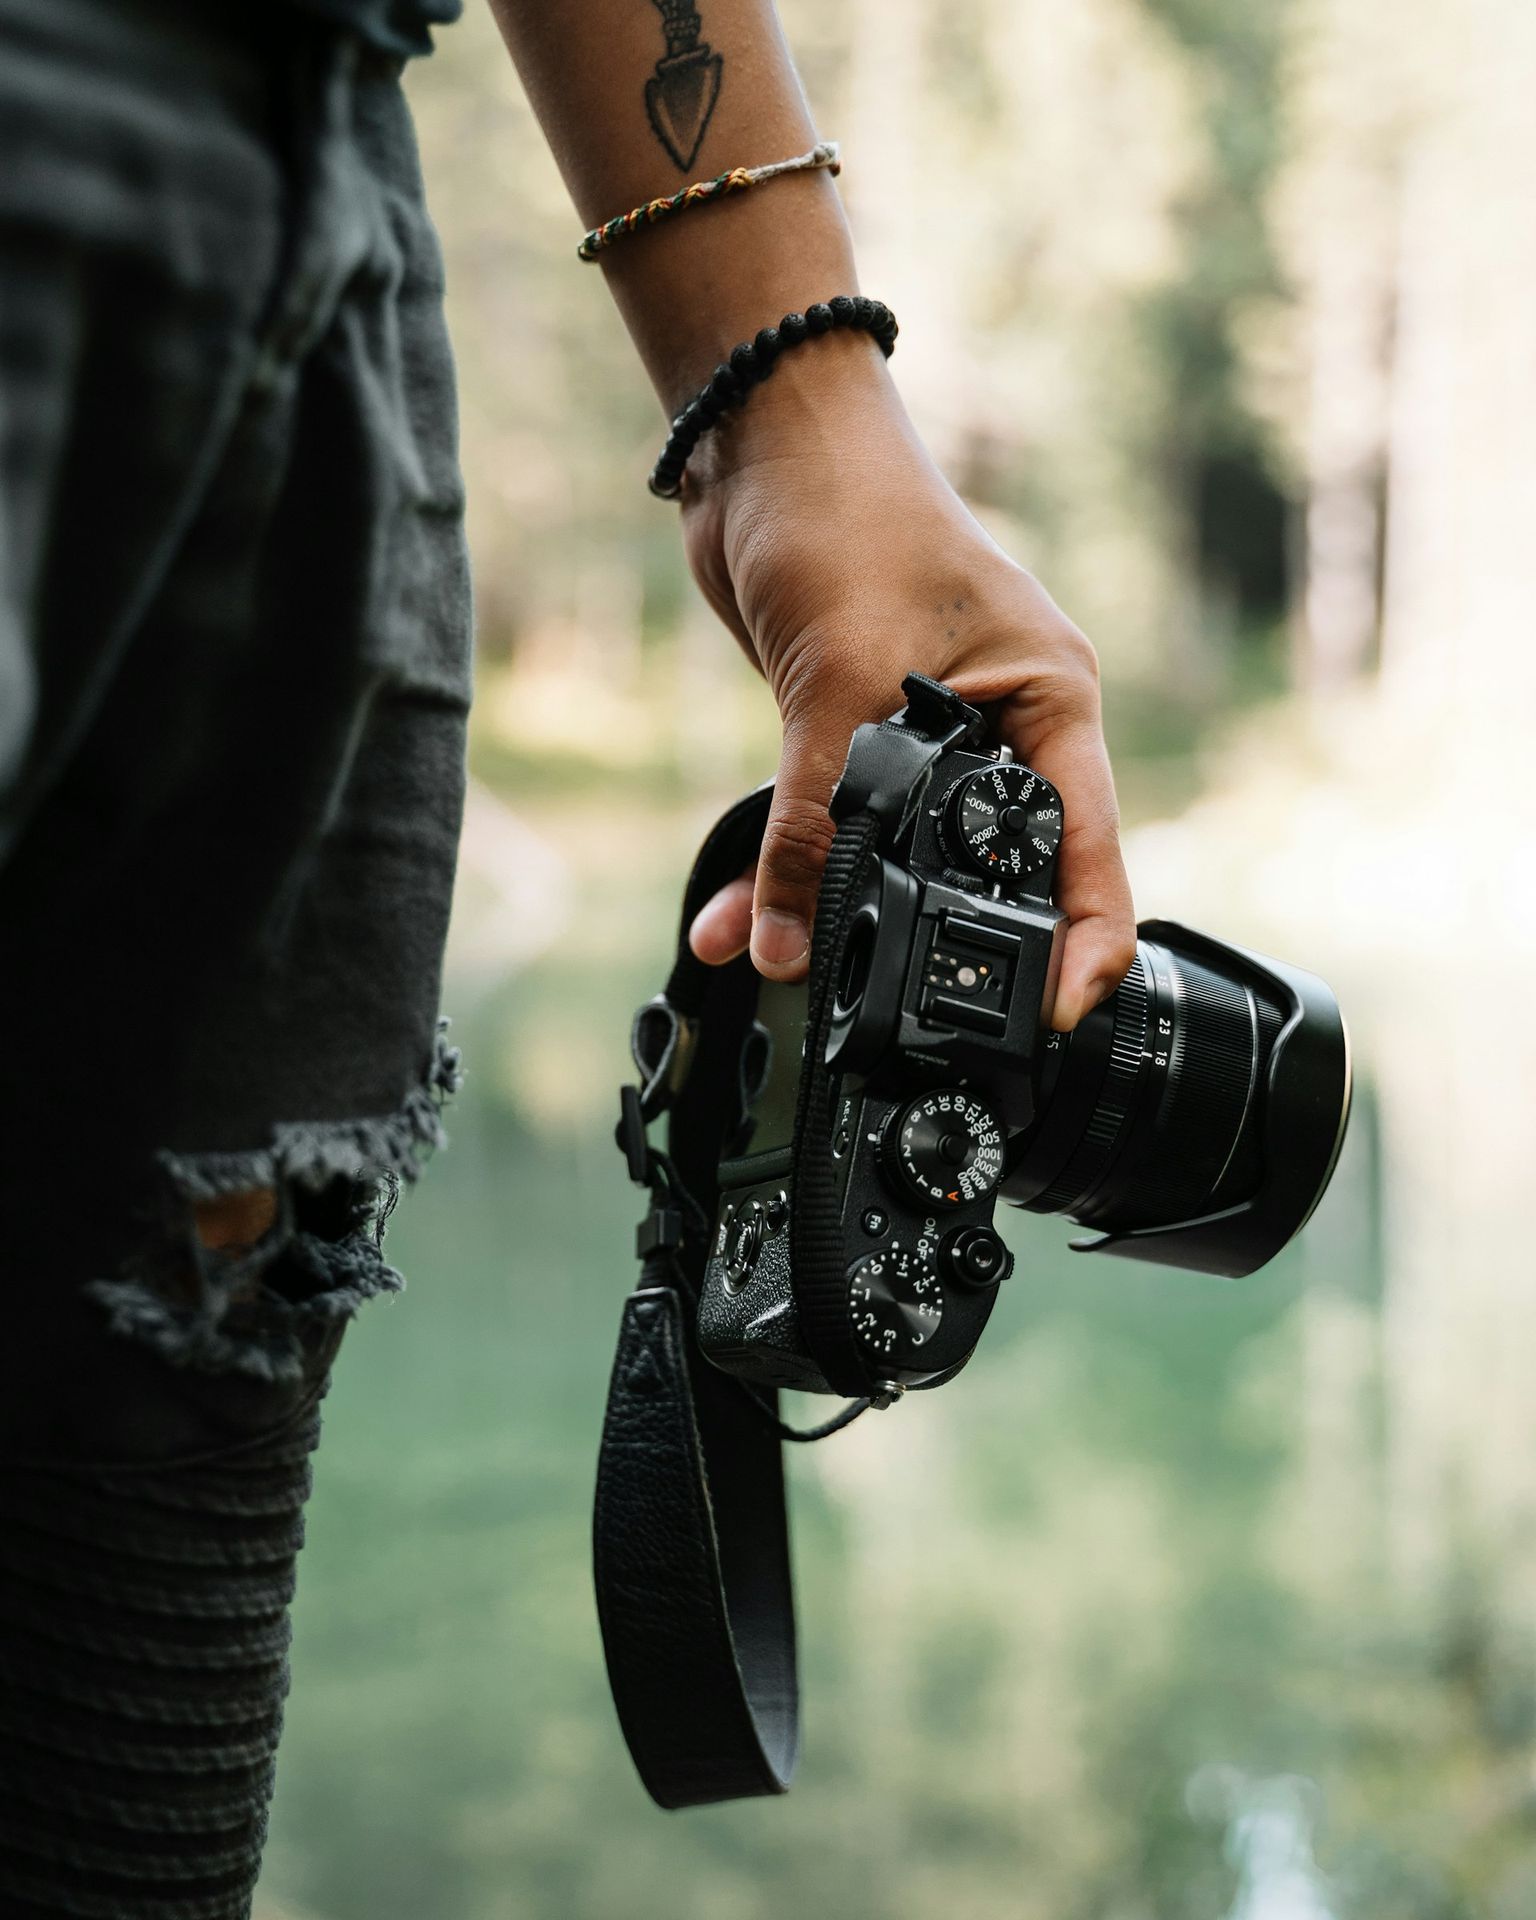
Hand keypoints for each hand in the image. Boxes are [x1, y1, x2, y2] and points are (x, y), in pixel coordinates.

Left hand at [679, 333, 1135, 1031]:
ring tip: (788, 977)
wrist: (761, 446)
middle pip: (993, 869)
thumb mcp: (839, 683)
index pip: (1086, 848)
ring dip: (836, 917)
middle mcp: (1002, 727)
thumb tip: (782, 943)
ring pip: (898, 858)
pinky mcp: (856, 735)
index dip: (1081, 941)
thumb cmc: (846, 517)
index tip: (1055, 1017)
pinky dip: (784, 872)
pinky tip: (733, 923)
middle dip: (944, 945)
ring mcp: (930, 734)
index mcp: (1048, 703)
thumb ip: (813, 822)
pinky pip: (832, 829)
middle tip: (911, 1019)